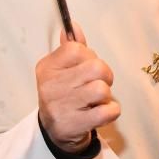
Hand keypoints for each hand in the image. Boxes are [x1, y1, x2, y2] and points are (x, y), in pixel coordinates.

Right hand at [36, 22, 118, 152]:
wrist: (54, 132)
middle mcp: (50, 86)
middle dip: (104, 76)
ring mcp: (60, 107)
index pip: (78, 49)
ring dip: (106, 96)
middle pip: (96, 67)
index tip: (87, 69)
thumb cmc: (63, 95)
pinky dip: (111, 111)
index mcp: (47, 68)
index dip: (91, 57)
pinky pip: (108, 111)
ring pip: (102, 89)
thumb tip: (73, 26)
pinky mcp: (73, 124)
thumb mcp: (62, 70)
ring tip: (95, 101)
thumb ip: (70, 48)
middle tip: (97, 85)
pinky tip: (100, 113)